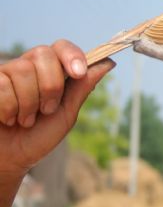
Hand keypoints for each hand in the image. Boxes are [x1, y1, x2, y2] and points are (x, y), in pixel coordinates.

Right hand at [0, 39, 115, 176]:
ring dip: (28, 103)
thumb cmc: (38, 137)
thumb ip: (82, 87)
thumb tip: (108, 62)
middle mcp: (27, 67)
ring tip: (25, 119)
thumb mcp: (66, 113)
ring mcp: (5, 74)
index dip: (71, 55)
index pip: (61, 47)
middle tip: (46, 110)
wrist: (10, 159)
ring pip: (22, 70)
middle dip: (50, 86)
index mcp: (50, 71)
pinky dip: (8, 109)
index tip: (78, 73)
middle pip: (43, 54)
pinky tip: (7, 119)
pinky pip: (1, 86)